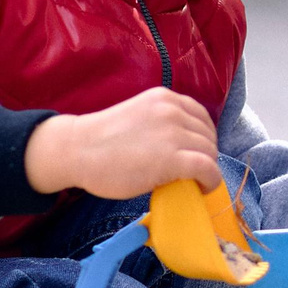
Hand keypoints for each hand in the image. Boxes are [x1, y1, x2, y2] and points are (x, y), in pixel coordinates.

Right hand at [23, 88, 219, 200]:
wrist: (77, 150)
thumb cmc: (101, 139)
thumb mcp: (140, 117)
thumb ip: (164, 124)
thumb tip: (186, 146)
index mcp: (165, 98)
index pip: (201, 117)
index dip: (203, 138)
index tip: (196, 154)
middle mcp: (173, 110)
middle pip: (207, 136)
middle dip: (205, 156)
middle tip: (194, 173)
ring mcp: (173, 133)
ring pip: (210, 152)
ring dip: (208, 170)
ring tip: (195, 182)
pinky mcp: (172, 158)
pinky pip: (207, 168)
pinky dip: (211, 181)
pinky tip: (203, 188)